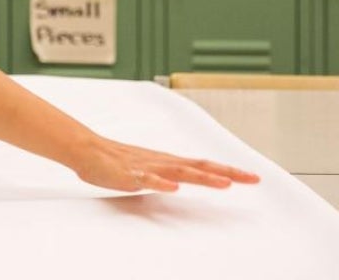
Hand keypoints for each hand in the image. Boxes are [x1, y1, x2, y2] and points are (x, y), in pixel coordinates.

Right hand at [73, 136, 260, 192]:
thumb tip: (182, 182)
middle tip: (251, 178)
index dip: (228, 170)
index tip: (251, 176)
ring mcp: (147, 167)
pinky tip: (173, 188)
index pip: (204, 165)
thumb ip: (166, 175)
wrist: (87, 149)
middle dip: (227, 173)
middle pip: (200, 167)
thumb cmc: (115, 161)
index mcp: (168, 161)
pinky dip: (161, 183)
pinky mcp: (129, 175)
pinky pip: (147, 180)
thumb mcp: (147, 170)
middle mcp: (163, 162)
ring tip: (223, 184)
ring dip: (202, 178)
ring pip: (179, 172)